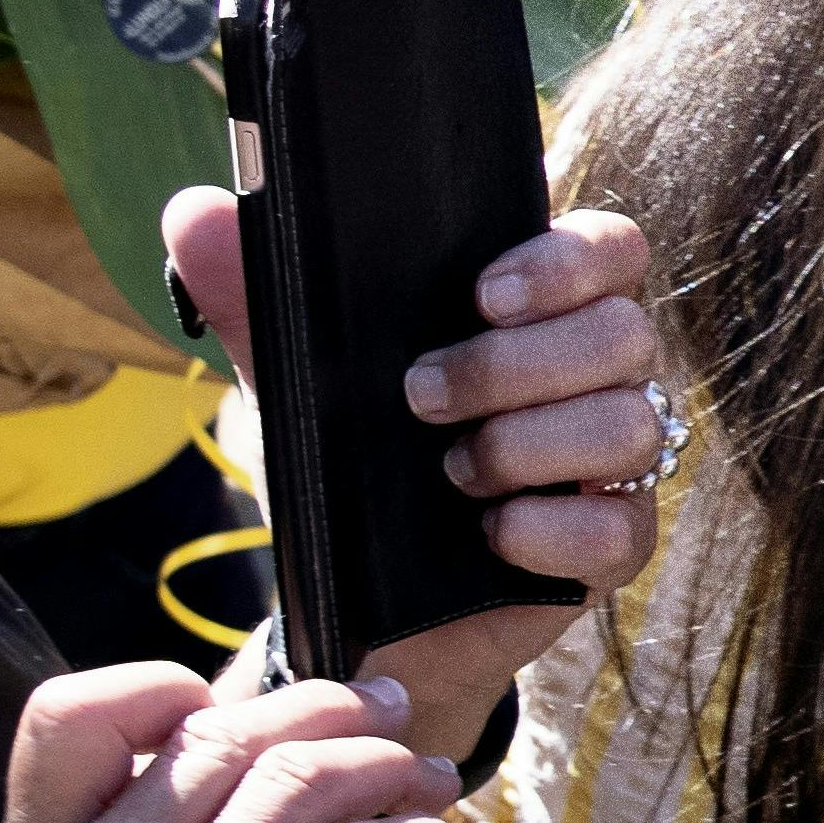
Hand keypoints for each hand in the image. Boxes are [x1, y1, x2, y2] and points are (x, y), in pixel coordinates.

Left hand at [162, 195, 667, 766]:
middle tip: (418, 397)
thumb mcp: (299, 381)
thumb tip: (194, 214)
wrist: (359, 609)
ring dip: (527, 445)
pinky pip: (619, 530)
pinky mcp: (610, 551)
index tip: (483, 295)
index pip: (609, 251)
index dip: (567, 262)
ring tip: (449, 472)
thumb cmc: (353, 472)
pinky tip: (488, 537)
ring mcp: (611, 467)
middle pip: (624, 334)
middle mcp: (595, 381)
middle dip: (515, 365)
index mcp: (541, 316)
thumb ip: (256, 296)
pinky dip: (549, 529)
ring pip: (629, 426)